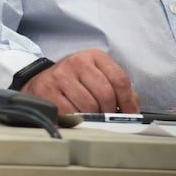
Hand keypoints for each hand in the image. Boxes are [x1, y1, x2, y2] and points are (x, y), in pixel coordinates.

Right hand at [22, 48, 138, 113]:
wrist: (42, 79)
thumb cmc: (76, 81)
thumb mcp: (98, 76)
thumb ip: (119, 89)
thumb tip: (133, 108)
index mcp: (94, 56)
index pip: (119, 79)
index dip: (128, 101)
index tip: (129, 114)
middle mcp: (77, 62)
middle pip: (106, 93)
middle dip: (110, 111)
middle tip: (107, 116)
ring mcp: (61, 75)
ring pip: (89, 105)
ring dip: (93, 116)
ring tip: (90, 115)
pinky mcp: (47, 89)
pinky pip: (71, 112)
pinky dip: (77, 119)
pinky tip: (76, 115)